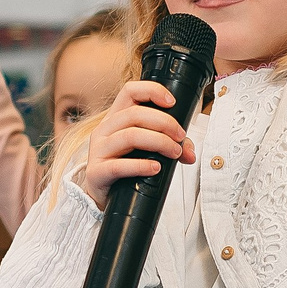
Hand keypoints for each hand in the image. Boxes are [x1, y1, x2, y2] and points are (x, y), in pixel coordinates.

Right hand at [78, 78, 194, 207]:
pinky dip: (141, 165)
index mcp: (116, 117)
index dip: (152, 91)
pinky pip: (119, 166)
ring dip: (158, 142)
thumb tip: (190, 152)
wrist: (105, 196)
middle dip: (164, 123)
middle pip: (134, 114)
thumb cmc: (125, 167)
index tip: (172, 102)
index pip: (130, 91)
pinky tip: (155, 168)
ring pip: (130, 136)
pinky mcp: (97, 172)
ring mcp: (98, 150)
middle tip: (180, 137)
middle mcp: (105, 129)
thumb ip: (169, 145)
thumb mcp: (146, 150)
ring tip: (174, 153)